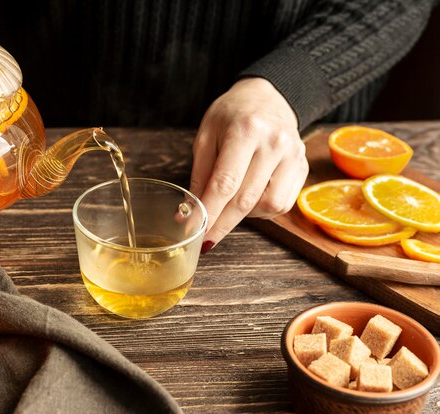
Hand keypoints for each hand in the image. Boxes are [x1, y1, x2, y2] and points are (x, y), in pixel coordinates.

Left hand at [190, 77, 308, 252]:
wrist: (267, 96)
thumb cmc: (232, 115)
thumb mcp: (207, 135)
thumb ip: (200, 173)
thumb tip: (190, 212)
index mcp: (246, 130)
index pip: (225, 182)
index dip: (209, 211)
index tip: (194, 231)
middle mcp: (275, 143)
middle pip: (246, 199)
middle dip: (222, 224)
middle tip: (205, 239)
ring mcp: (293, 156)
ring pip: (267, 205)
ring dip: (244, 215)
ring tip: (230, 203)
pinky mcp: (302, 167)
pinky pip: (282, 204)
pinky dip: (262, 210)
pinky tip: (250, 197)